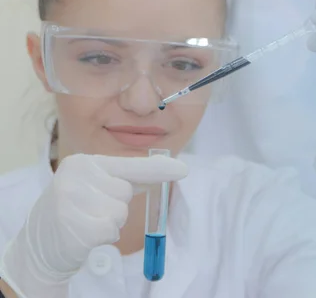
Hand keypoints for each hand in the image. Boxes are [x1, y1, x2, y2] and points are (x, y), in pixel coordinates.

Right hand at [0, 154, 187, 297]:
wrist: (40, 242)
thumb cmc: (77, 209)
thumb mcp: (98, 185)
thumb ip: (130, 176)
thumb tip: (172, 168)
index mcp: (83, 162)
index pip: (129, 165)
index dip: (159, 169)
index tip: (184, 170)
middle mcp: (75, 175)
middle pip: (125, 193)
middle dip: (115, 206)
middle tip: (90, 211)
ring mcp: (71, 199)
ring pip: (120, 213)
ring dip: (109, 223)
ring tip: (86, 221)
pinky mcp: (72, 225)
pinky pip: (110, 231)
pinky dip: (102, 237)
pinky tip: (83, 234)